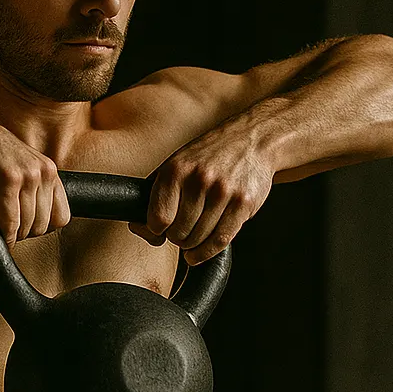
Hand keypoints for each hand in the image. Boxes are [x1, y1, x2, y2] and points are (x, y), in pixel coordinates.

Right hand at [0, 107, 69, 243]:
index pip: (61, 214)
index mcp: (46, 168)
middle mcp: (41, 172)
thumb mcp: (7, 169)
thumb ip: (15, 197)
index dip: (41, 226)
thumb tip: (10, 228)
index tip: (23, 225)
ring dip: (9, 233)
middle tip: (4, 225)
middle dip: (22, 232)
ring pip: (26, 228)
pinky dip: (1, 235)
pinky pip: (9, 225)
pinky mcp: (5, 184)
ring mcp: (25, 177)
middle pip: (44, 226)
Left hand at [129, 116, 275, 263]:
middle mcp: (199, 180)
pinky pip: (220, 241)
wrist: (253, 139)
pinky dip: (207, 252)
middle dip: (177, 237)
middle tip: (182, 231)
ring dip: (193, 246)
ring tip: (194, 236)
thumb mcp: (177, 163)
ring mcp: (223, 192)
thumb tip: (140, 228)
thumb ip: (156, 193)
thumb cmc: (210, 155)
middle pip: (178, 233)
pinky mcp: (243, 203)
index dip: (156, 231)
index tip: (160, 230)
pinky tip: (201, 251)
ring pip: (198, 240)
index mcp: (176, 170)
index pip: (158, 219)